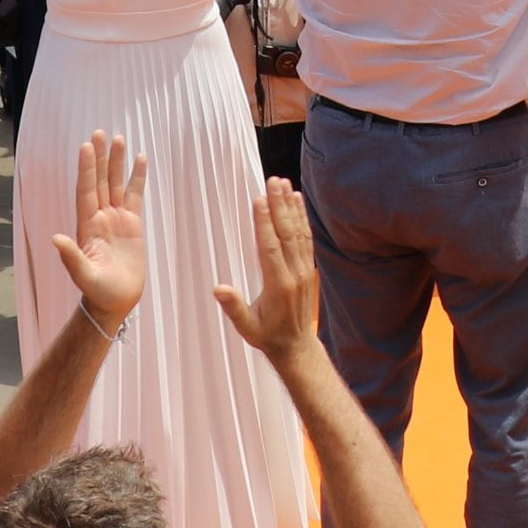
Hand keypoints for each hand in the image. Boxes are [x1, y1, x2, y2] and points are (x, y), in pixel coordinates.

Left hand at [48, 131, 150, 336]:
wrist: (115, 301)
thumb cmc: (97, 292)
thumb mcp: (83, 276)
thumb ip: (71, 257)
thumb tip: (55, 239)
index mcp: (87, 225)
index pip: (86, 190)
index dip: (87, 169)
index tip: (86, 146)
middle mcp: (100, 217)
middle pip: (100, 180)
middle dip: (100, 157)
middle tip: (100, 132)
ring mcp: (116, 219)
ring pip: (117, 183)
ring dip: (117, 162)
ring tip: (119, 138)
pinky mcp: (133, 224)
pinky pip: (136, 195)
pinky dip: (138, 177)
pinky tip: (140, 159)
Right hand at [212, 176, 320, 360]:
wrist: (297, 347)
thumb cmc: (268, 336)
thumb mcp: (247, 327)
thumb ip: (234, 307)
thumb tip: (218, 288)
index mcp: (278, 286)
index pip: (270, 247)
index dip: (265, 222)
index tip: (259, 199)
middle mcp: (294, 274)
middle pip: (287, 233)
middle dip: (280, 205)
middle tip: (274, 180)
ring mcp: (304, 270)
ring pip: (298, 233)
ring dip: (291, 207)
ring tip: (285, 184)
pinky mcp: (308, 269)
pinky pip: (306, 239)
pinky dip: (302, 218)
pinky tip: (298, 202)